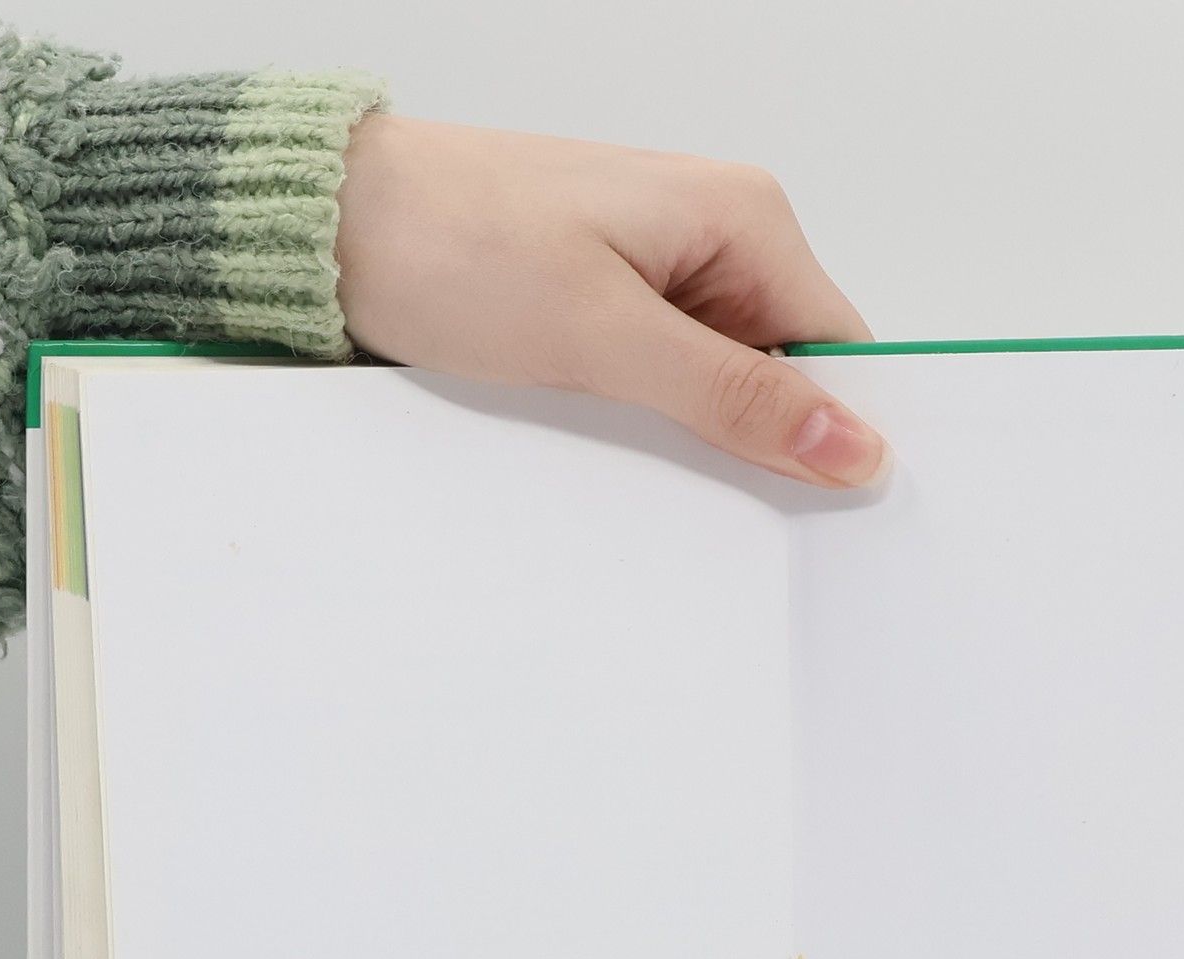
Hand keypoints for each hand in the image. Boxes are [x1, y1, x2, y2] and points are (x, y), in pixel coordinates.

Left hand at [334, 115, 889, 487]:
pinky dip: (656, 430)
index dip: (842, 436)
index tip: (830, 515)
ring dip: (704, 444)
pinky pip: (671, 388)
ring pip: (728, 391)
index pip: (841, 350)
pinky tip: (623, 450)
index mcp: (743, 218)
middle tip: (729, 511)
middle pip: (789, 376)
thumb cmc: (452, 243)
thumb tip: (852, 445)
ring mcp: (666, 276)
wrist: (332, 225)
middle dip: (768, 448)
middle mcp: (718, 239)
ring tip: (651, 467)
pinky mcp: (617, 311)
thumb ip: (733, 394)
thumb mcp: (604, 334)